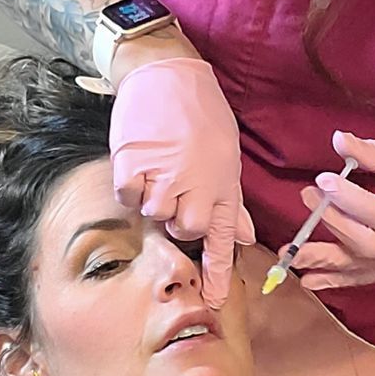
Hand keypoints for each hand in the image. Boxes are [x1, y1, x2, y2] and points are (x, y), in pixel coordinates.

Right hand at [107, 53, 252, 308]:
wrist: (166, 74)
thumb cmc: (201, 114)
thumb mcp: (227, 156)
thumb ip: (232, 202)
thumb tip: (245, 237)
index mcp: (223, 184)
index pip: (221, 240)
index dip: (217, 274)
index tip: (213, 302)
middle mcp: (196, 184)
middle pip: (184, 231)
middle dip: (178, 218)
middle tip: (176, 188)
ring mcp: (163, 176)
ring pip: (154, 215)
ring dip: (153, 198)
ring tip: (159, 167)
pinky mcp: (132, 164)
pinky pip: (129, 197)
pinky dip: (130, 185)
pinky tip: (139, 162)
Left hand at [291, 132, 374, 290]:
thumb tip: (338, 141)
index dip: (349, 200)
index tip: (323, 180)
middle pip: (370, 246)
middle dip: (334, 226)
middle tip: (307, 198)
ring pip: (364, 266)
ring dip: (326, 263)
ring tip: (292, 256)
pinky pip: (368, 275)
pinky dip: (338, 280)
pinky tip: (311, 280)